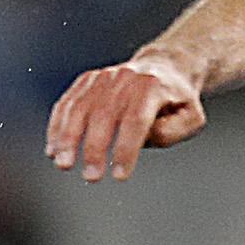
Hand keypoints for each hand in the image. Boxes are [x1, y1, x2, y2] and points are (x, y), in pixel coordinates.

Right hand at [47, 55, 206, 181]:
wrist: (164, 67)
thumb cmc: (177, 101)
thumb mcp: (191, 118)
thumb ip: (172, 131)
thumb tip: (143, 139)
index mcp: (152, 86)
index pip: (137, 120)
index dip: (127, 149)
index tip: (120, 176)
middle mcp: (125, 77)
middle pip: (105, 114)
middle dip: (95, 148)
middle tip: (91, 177)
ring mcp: (104, 76)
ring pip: (80, 106)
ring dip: (68, 137)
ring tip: (63, 165)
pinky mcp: (87, 81)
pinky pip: (68, 103)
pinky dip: (57, 126)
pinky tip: (53, 150)